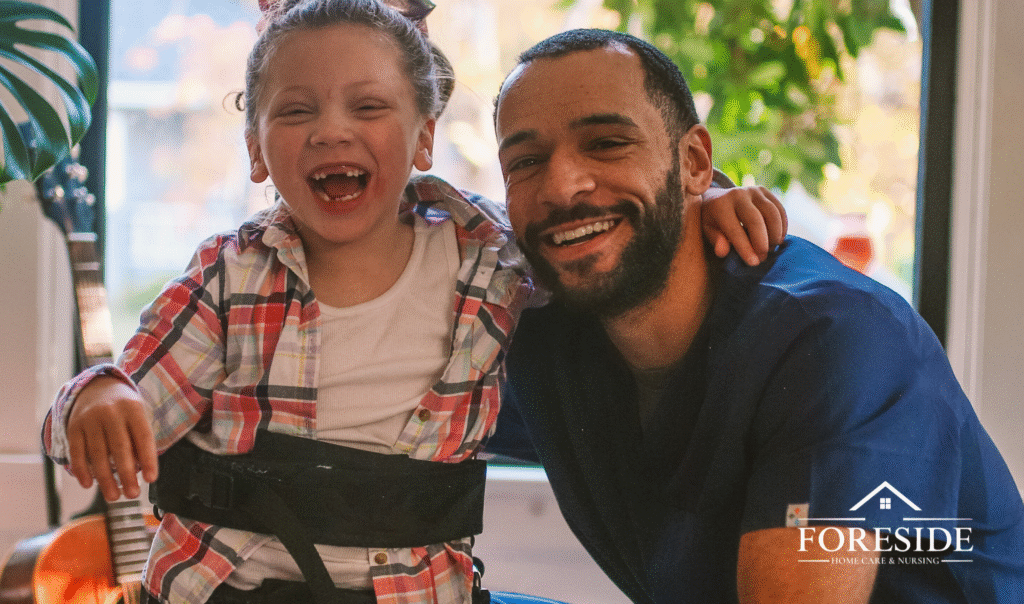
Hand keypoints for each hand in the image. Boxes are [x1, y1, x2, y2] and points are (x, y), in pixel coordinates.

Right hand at [66, 376, 158, 500]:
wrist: (96, 387)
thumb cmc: (124, 409)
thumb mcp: (137, 415)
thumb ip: (140, 439)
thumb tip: (141, 471)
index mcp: (133, 408)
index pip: (142, 436)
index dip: (148, 459)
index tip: (151, 479)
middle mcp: (111, 412)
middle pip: (120, 447)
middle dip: (126, 474)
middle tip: (133, 495)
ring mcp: (90, 419)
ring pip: (98, 453)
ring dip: (105, 478)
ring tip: (114, 496)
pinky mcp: (73, 427)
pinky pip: (77, 451)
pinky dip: (82, 470)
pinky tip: (89, 484)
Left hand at [702, 186, 787, 265]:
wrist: (718, 197)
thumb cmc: (714, 220)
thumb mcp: (708, 230)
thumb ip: (716, 240)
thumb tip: (722, 252)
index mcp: (720, 205)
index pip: (734, 229)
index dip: (745, 247)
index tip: (753, 263)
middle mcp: (737, 194)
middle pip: (755, 219)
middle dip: (761, 242)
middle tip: (763, 258)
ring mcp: (753, 191)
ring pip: (772, 213)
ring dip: (775, 234)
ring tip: (770, 249)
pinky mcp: (764, 191)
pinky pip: (779, 210)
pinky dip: (782, 227)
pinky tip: (778, 240)